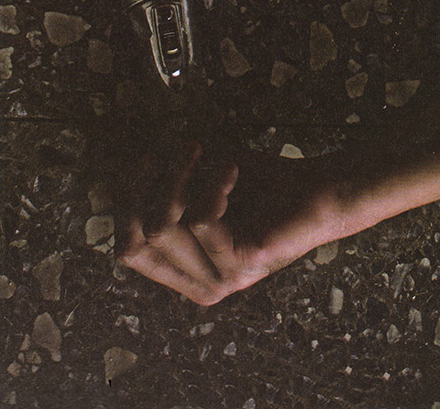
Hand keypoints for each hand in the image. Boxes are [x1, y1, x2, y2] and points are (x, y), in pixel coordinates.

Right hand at [119, 145, 348, 304]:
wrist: (315, 191)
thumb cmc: (259, 185)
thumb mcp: (200, 182)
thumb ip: (165, 183)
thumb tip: (124, 165)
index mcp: (188, 273)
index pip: (128, 251)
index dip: (125, 203)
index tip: (145, 160)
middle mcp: (202, 285)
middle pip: (139, 239)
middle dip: (147, 186)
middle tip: (176, 153)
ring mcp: (224, 280)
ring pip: (164, 226)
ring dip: (181, 175)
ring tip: (207, 155)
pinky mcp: (243, 265)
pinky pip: (201, 219)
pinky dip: (213, 182)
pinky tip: (232, 170)